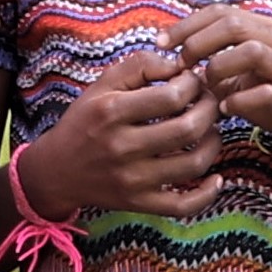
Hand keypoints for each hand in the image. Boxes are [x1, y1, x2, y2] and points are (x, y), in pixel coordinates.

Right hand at [26, 49, 226, 217]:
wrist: (56, 170)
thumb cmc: (86, 120)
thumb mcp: (103, 84)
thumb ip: (140, 65)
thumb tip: (180, 65)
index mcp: (112, 112)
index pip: (172, 96)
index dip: (194, 85)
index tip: (194, 81)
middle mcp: (121, 147)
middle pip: (187, 129)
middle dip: (210, 110)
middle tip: (210, 102)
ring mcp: (131, 180)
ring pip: (193, 164)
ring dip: (213, 144)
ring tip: (210, 131)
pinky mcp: (138, 204)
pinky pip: (182, 206)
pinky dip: (206, 195)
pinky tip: (215, 179)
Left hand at [174, 8, 271, 165]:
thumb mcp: (242, 75)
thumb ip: (216, 61)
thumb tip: (175, 60)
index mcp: (267, 31)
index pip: (222, 11)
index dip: (188, 24)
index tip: (161, 42)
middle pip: (235, 23)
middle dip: (199, 42)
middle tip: (181, 63)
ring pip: (252, 50)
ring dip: (220, 66)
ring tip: (205, 84)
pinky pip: (265, 92)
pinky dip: (238, 99)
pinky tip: (224, 108)